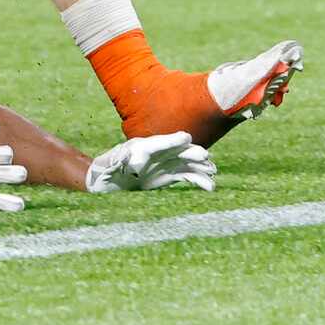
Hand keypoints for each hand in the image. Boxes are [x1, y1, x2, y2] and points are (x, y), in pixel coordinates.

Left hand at [85, 130, 215, 194]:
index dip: (174, 141)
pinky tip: (210, 185)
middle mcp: (160, 153)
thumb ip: (122, 161)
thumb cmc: (112, 167)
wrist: (114, 177)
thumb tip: (132, 162)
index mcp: (145, 147)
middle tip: (204, 156)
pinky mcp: (171, 174)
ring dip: (200, 167)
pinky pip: (188, 176)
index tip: (187, 138)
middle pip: (178, 151)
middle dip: (191, 153)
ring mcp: (168, 163)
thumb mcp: (114, 164)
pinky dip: (199, 180)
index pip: (161, 143)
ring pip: (187, 164)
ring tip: (212, 171)